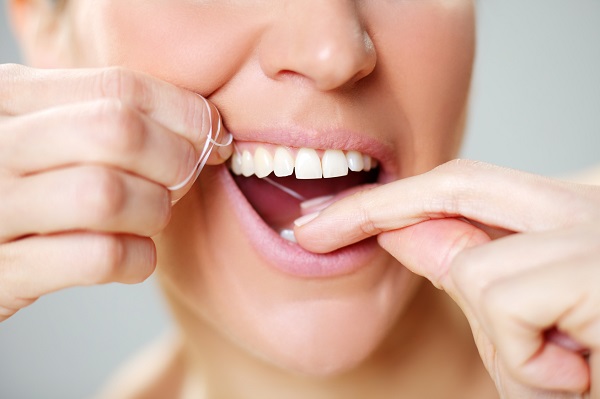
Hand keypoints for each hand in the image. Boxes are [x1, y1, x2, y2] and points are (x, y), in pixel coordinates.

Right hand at [0, 64, 231, 320]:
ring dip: (154, 211)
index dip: (185, 113)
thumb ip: (107, 114)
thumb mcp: (49, 132)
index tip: (212, 137)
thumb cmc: (28, 185)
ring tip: (152, 218)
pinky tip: (137, 256)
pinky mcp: (5, 272)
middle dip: (175, 160)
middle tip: (182, 181)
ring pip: (107, 195)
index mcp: (11, 96)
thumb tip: (207, 123)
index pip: (120, 87)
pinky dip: (138, 258)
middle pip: (118, 133)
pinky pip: (99, 258)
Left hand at [295, 160, 599, 397]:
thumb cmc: (599, 367)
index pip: (465, 187)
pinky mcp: (598, 266)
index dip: (390, 201)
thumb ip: (478, 269)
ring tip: (563, 371)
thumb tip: (408, 231)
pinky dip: (523, 359)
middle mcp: (595, 204)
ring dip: (500, 342)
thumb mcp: (529, 323)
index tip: (327, 220)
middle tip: (311, 232)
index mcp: (575, 213)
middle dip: (375, 208)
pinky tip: (579, 374)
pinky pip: (502, 303)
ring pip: (477, 269)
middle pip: (459, 184)